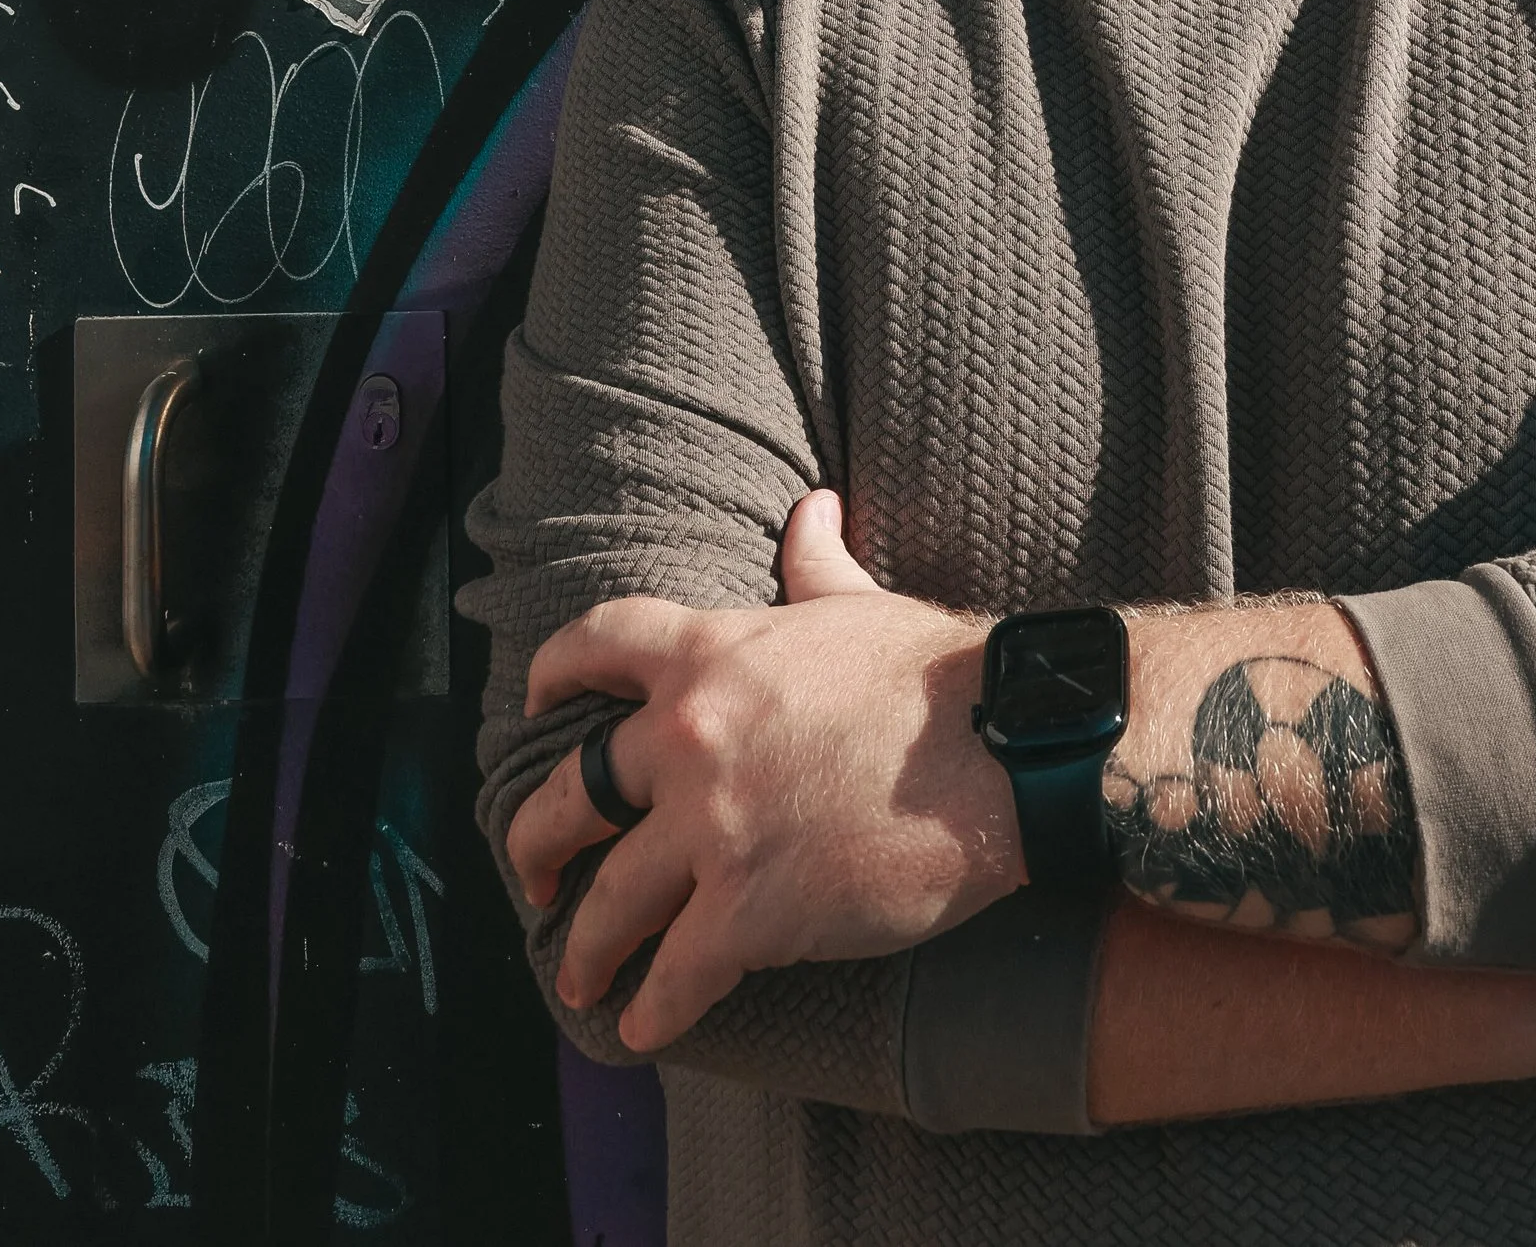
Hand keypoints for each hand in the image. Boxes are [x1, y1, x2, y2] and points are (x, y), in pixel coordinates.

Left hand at [504, 492, 1020, 1053]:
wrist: (1003, 748)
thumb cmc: (938, 674)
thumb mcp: (860, 602)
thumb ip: (816, 563)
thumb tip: (813, 506)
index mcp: (713, 653)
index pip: (596, 645)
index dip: (552, 674)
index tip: (533, 706)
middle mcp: (690, 737)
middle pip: (571, 793)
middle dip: (535, 841)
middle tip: (532, 874)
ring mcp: (712, 827)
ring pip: (609, 901)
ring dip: (586, 945)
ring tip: (578, 977)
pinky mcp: (748, 911)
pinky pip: (674, 976)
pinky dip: (651, 1012)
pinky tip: (642, 1029)